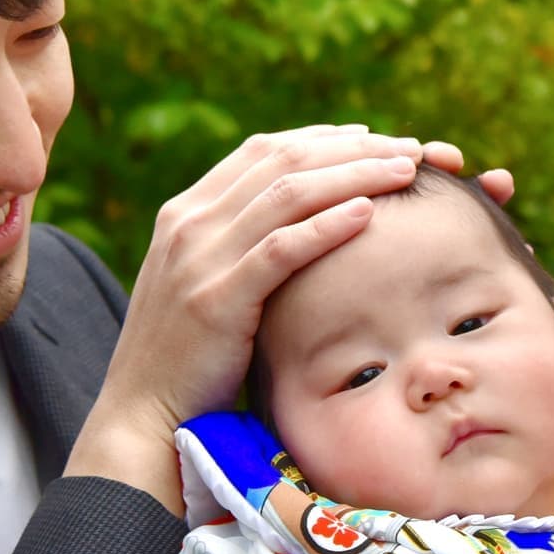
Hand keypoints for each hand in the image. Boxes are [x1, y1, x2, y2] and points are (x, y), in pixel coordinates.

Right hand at [67, 124, 426, 508]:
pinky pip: (281, 249)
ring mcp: (199, 257)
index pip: (263, 151)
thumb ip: (242, 253)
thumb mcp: (211, 289)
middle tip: (409, 147)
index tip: (374, 138)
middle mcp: (190, 223)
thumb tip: (300, 235)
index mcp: (187, 213)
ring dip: (354, 174)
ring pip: (288, 192)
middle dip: (353, 147)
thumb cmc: (192, 361)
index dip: (324, 139)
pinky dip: (327, 226)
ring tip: (406, 170)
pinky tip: (369, 214)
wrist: (143, 415)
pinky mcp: (216, 299)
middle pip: (282, 160)